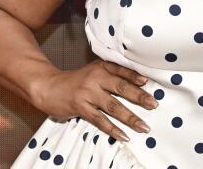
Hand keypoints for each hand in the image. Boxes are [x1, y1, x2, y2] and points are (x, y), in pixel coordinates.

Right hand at [29, 58, 157, 142]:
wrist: (49, 87)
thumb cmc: (77, 80)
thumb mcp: (93, 71)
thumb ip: (112, 74)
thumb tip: (139, 83)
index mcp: (101, 67)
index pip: (121, 70)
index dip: (134, 76)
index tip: (147, 82)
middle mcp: (95, 78)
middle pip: (121, 88)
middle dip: (139, 97)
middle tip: (153, 104)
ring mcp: (87, 93)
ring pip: (113, 106)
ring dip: (130, 117)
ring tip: (143, 126)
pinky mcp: (80, 107)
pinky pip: (100, 120)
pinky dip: (113, 129)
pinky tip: (124, 136)